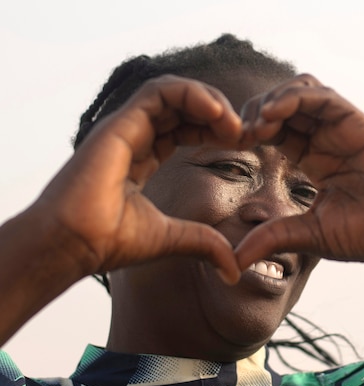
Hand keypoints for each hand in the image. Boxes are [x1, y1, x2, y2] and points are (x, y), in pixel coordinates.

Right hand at [34, 75, 241, 280]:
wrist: (73, 245)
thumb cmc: (109, 242)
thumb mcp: (172, 239)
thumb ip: (203, 244)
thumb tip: (233, 270)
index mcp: (141, 156)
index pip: (183, 128)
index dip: (214, 130)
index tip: (243, 143)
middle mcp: (133, 136)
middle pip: (181, 106)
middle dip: (218, 113)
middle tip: (245, 132)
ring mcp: (125, 127)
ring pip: (172, 92)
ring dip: (209, 101)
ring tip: (234, 124)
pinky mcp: (119, 123)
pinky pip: (159, 93)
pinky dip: (191, 95)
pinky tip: (218, 113)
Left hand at [236, 74, 363, 270]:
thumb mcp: (312, 234)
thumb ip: (273, 237)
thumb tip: (233, 260)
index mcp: (316, 161)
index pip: (276, 132)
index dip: (251, 133)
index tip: (231, 146)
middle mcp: (328, 140)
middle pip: (283, 107)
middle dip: (255, 113)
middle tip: (240, 133)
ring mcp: (343, 130)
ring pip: (301, 92)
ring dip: (272, 101)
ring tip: (257, 125)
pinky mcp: (359, 123)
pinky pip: (323, 97)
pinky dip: (295, 97)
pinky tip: (274, 113)